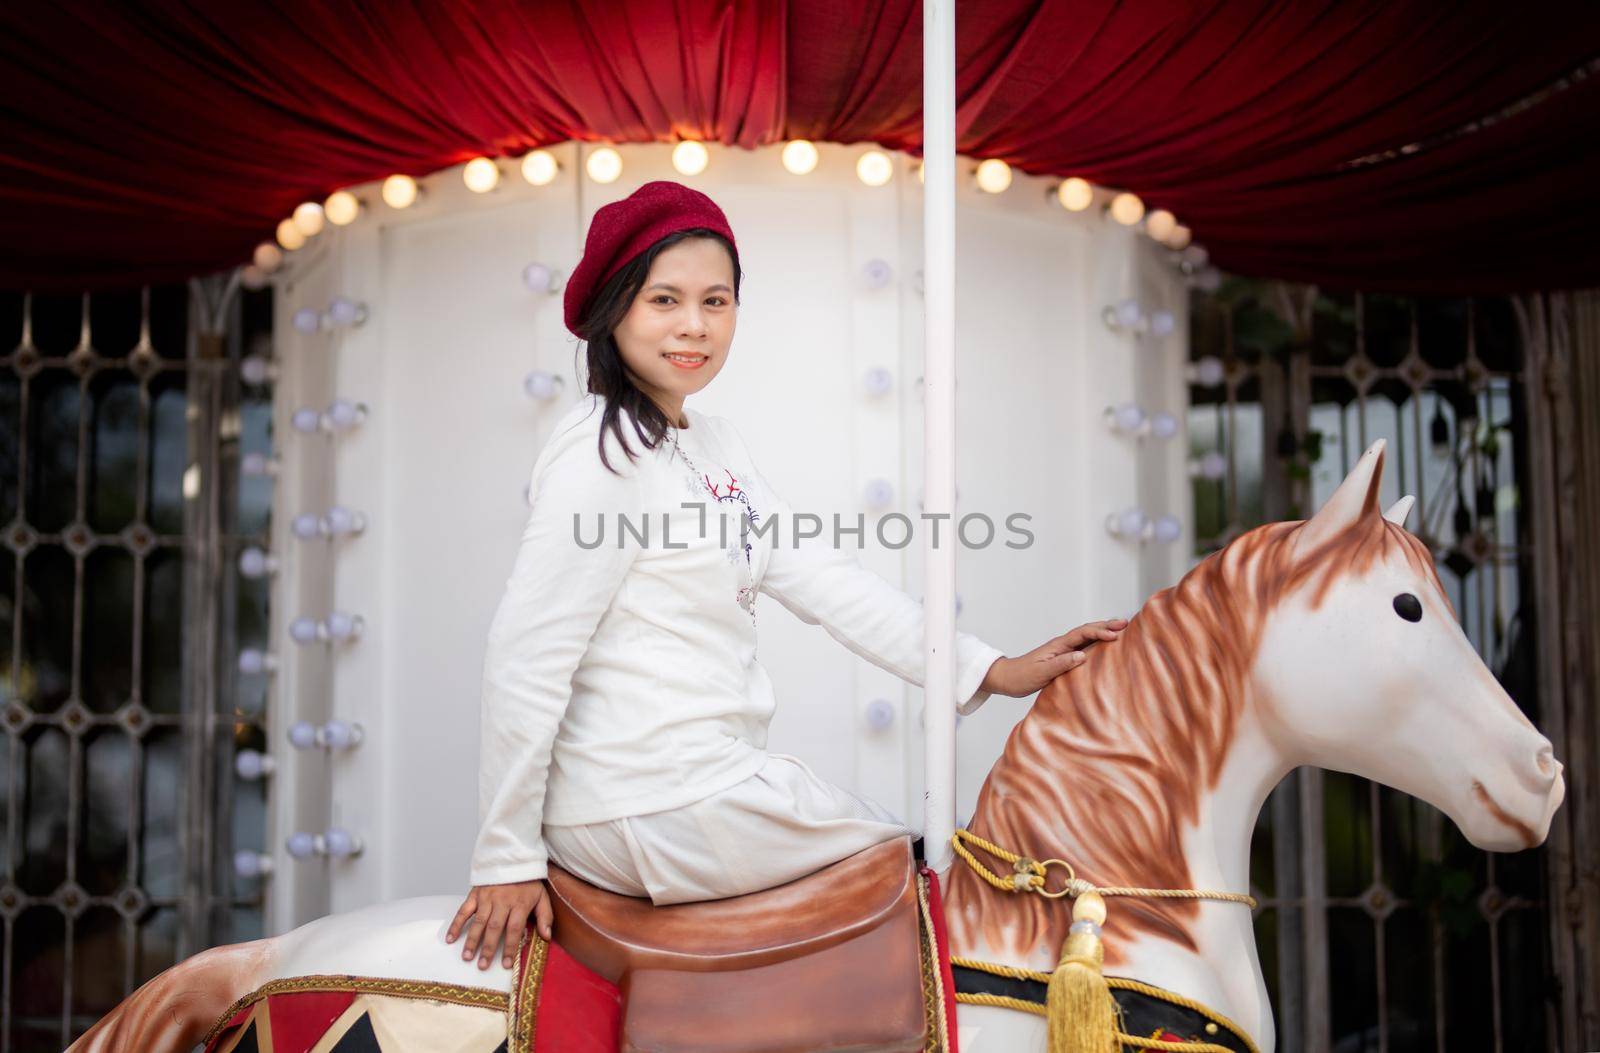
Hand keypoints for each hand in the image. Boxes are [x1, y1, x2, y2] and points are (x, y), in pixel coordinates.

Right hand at [445, 879, 552, 969]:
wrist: (514, 858)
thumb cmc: (528, 881)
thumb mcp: (542, 896)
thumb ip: (545, 916)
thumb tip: (547, 937)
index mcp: (520, 904)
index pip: (515, 929)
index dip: (510, 948)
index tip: (505, 964)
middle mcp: (502, 902)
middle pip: (494, 928)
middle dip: (488, 948)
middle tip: (482, 965)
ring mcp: (487, 898)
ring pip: (479, 921)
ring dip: (472, 940)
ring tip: (467, 957)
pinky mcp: (475, 894)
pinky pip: (464, 910)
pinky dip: (456, 924)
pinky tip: (450, 938)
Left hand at [980, 617, 1127, 696]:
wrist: (1007, 678)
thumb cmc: (1021, 676)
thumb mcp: (1041, 673)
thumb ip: (1061, 664)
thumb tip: (1082, 656)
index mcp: (1058, 645)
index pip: (1082, 634)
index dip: (1099, 632)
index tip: (1114, 635)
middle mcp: (1062, 645)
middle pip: (1087, 631)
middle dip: (1106, 626)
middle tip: (1125, 623)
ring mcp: (1063, 651)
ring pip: (1087, 638)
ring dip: (1103, 633)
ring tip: (1121, 630)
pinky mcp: (1063, 659)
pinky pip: (1084, 648)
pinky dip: (1097, 644)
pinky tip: (1105, 648)